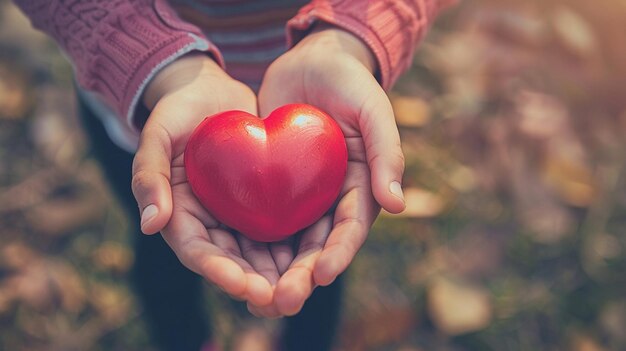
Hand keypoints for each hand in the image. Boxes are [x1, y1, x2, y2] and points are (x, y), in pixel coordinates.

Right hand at [131, 53, 279, 306]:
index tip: (245, 286)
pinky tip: (318, 253)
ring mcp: (236, 214)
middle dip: (257, 283)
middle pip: (233, 262)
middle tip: (283, 298)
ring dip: (280, 273)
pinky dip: (295, 243)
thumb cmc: (177, 110)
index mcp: (180, 215)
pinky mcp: (260, 200)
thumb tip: (150, 224)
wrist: (209, 90)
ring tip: (304, 287)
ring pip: (259, 252)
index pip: (198, 252)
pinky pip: (279, 225)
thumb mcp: (157, 134)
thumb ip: (149, 174)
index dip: (220, 272)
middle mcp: (209, 222)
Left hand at [250, 25, 405, 316]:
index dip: (339, 253)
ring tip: (255, 296)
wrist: (311, 62)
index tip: (321, 273)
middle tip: (283, 300)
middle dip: (302, 275)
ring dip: (274, 271)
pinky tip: (232, 260)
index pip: (351, 228)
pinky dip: (250, 241)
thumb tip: (397, 205)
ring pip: (288, 241)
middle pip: (317, 245)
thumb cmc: (350, 82)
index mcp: (361, 188)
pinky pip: (262, 216)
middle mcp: (332, 199)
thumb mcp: (373, 109)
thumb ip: (387, 153)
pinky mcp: (274, 185)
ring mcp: (302, 195)